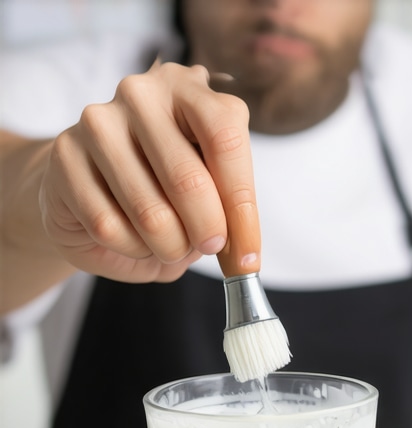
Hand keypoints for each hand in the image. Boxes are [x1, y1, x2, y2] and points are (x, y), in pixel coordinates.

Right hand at [40, 62, 259, 282]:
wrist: (94, 183)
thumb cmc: (160, 185)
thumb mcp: (206, 187)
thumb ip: (226, 210)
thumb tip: (244, 256)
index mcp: (188, 89)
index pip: (226, 141)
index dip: (242, 209)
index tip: (248, 256)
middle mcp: (141, 95)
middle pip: (189, 179)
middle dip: (207, 233)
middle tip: (208, 248)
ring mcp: (98, 123)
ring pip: (150, 214)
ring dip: (169, 247)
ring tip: (169, 244)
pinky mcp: (65, 157)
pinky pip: (109, 227)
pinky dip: (132, 249)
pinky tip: (133, 239)